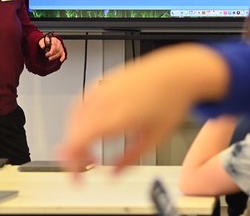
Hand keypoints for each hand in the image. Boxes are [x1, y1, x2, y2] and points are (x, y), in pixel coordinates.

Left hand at [39, 33, 65, 61]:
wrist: (48, 41)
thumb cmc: (45, 41)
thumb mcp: (42, 41)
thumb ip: (42, 43)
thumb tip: (43, 47)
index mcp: (54, 40)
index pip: (54, 46)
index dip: (51, 51)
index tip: (46, 54)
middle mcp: (58, 43)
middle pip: (58, 49)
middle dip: (52, 54)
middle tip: (47, 56)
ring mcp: (60, 46)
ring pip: (60, 52)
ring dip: (55, 57)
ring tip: (50, 58)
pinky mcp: (62, 50)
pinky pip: (63, 54)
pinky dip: (62, 57)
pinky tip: (60, 60)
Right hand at [58, 44, 228, 175]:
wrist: (178, 72)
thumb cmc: (171, 100)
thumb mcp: (154, 138)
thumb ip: (131, 159)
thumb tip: (114, 174)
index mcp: (116, 118)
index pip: (78, 143)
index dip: (71, 163)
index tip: (76, 178)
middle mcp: (105, 101)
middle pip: (73, 132)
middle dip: (74, 153)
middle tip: (86, 164)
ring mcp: (102, 88)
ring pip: (73, 117)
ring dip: (75, 135)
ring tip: (88, 148)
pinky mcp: (103, 80)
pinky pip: (81, 101)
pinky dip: (79, 118)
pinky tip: (89, 125)